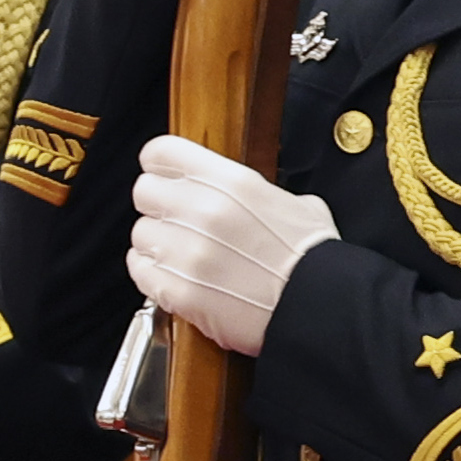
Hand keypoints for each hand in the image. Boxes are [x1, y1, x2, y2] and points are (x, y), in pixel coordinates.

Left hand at [127, 133, 337, 353]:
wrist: (318, 307)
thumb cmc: (312, 259)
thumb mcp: (294, 204)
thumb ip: (251, 192)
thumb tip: (230, 191)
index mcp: (231, 182)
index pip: (161, 153)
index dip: (160, 164)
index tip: (164, 174)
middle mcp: (204, 212)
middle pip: (144, 192)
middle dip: (159, 205)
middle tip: (177, 221)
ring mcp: (187, 253)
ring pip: (141, 234)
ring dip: (157, 243)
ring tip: (184, 255)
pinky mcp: (177, 290)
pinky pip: (141, 270)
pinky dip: (153, 273)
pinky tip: (176, 276)